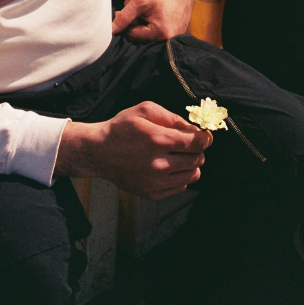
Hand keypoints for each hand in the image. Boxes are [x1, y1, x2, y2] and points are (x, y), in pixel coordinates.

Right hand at [55, 101, 211, 199]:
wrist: (98, 151)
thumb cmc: (122, 128)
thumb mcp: (144, 110)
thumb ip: (172, 117)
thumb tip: (194, 129)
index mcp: (158, 140)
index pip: (198, 143)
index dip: (205, 138)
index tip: (203, 136)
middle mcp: (158, 164)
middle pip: (198, 159)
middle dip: (197, 150)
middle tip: (187, 144)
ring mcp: (155, 182)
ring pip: (193, 175)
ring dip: (190, 164)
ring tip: (177, 156)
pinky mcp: (152, 194)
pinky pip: (180, 187)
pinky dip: (179, 176)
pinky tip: (167, 167)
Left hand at [111, 0, 199, 41]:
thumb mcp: (141, 1)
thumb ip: (125, 16)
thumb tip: (112, 30)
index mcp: (160, 33)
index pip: (132, 35)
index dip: (126, 23)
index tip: (125, 11)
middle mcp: (166, 41)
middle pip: (139, 36)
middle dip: (134, 22)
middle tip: (137, 9)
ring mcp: (170, 40)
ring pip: (145, 34)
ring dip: (140, 22)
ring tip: (144, 10)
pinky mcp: (171, 37)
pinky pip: (153, 33)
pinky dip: (148, 24)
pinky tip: (151, 14)